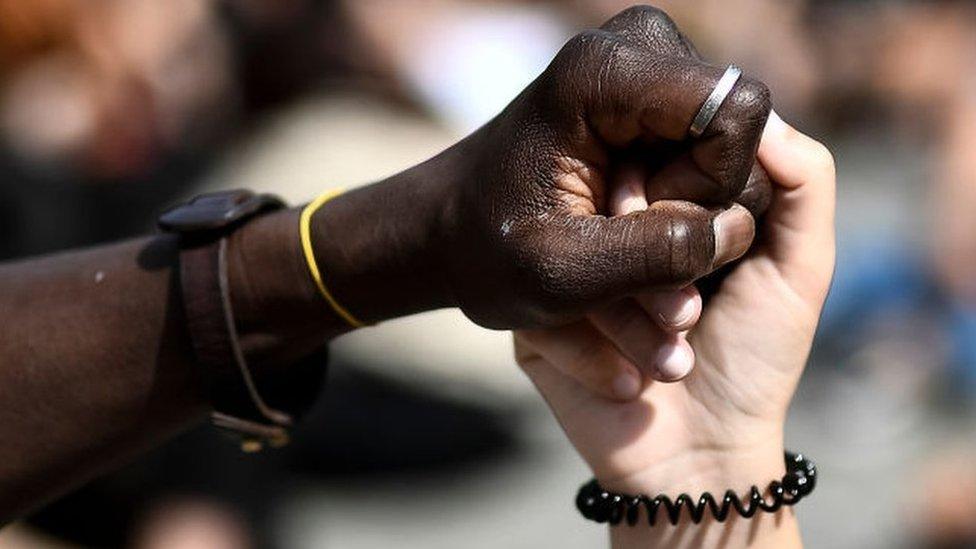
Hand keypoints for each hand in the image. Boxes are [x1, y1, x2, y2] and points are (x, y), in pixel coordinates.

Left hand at [230, 7, 773, 352]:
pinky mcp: (650, 94)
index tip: (645, 222)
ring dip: (684, 206)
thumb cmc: (490, 250)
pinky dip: (674, 197)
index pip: (735, 109)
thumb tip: (736, 230)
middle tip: (622, 236)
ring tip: (615, 233)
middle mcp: (636, 45)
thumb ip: (657, 255)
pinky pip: (705, 149)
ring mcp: (646, 65)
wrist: (449, 227)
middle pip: (738, 124)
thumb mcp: (563, 273)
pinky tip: (621, 222)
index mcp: (605, 71)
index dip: (712, 184)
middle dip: (697, 198)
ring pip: (726, 143)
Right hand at [514, 114, 834, 543]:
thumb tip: (764, 114)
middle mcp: (619, 234)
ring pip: (573, 242)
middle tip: (691, 309)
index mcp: (674, 209)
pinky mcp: (539, 319)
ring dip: (633, 304)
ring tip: (676, 348)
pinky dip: (596, 343)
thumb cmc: (754, 360)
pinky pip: (544, 303)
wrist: (700, 455)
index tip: (709, 233)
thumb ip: (805, 185)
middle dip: (656, 243)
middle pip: (609, 189)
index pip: (661, 152)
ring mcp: (573, 274)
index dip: (684, 184)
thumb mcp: (801, 268)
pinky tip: (636, 380)